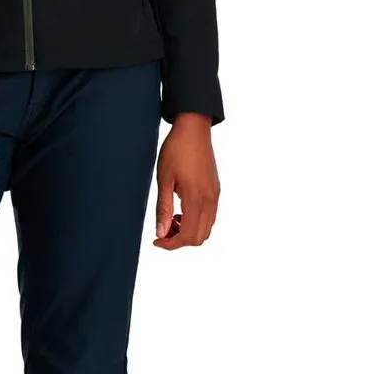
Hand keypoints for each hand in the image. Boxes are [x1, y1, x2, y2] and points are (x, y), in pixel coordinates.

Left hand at [153, 112, 219, 249]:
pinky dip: (196, 221)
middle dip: (180, 240)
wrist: (193, 129)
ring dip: (189, 231)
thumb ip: (163, 208)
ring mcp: (215, 195)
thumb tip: (161, 233)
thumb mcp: (164, 179)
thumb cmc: (176, 150)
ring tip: (171, 218)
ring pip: (207, 228)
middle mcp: (210, 200)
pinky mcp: (216, 190)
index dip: (171, 244)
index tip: (156, 240)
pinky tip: (181, 209)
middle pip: (200, 237)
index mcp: (196, 199)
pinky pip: (210, 216)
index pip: (188, 236)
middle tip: (162, 230)